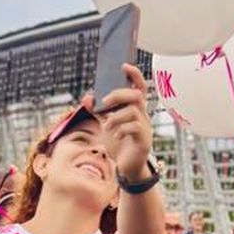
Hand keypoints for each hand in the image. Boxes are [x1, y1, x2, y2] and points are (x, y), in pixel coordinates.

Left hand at [100, 65, 153, 179]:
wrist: (127, 167)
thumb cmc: (118, 144)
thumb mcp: (105, 124)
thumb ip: (98, 111)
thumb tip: (87, 97)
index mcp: (135, 110)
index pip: (139, 87)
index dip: (134, 75)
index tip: (124, 65)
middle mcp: (143, 116)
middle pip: (136, 96)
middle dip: (118, 95)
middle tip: (104, 103)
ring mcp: (145, 128)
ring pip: (133, 111)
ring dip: (115, 117)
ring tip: (107, 127)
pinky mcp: (144, 141)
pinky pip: (134, 128)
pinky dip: (121, 129)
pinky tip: (115, 136)